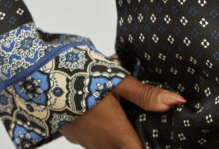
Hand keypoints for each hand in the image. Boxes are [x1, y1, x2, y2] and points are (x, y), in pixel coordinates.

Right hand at [60, 75, 185, 148]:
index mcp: (116, 134)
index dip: (150, 147)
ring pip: (108, 147)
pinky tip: (103, 116)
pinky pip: (93, 142)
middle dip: (133, 142)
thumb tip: (176, 102)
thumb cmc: (81, 77)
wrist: (42, 77)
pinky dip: (102, 135)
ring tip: (124, 119)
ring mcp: (84, 142)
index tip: (158, 140)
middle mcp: (101, 144)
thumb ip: (145, 94)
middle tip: (141, 126)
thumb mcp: (117, 81)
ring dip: (117, 139)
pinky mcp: (72, 135)